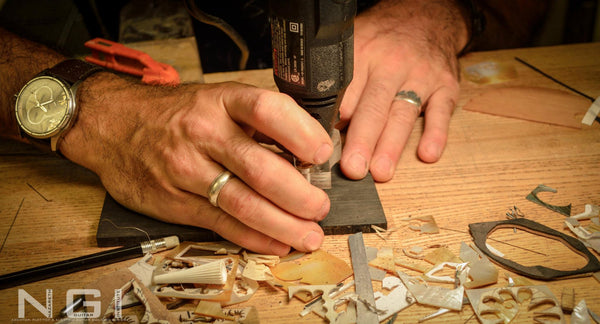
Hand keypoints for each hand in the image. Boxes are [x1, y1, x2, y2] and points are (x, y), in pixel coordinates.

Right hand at [60, 73, 332, 254]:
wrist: (112, 124)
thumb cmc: (175, 113)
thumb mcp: (216, 99)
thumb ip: (257, 122)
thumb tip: (308, 148)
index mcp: (221, 101)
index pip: (267, 111)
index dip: (301, 133)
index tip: (323, 153)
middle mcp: (203, 133)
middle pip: (260, 169)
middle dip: (299, 195)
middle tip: (321, 206)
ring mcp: (186, 170)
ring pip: (243, 204)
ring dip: (283, 225)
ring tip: (309, 235)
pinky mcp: (174, 201)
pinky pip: (221, 224)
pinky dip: (253, 237)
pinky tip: (276, 243)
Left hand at [338, 0, 467, 181]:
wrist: (426, 17)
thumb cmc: (382, 40)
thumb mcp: (352, 46)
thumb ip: (334, 81)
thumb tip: (311, 123)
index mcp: (361, 55)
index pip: (344, 94)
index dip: (333, 122)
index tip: (323, 147)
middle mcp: (391, 65)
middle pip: (373, 107)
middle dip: (362, 140)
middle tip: (352, 168)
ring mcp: (420, 76)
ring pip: (403, 114)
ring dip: (391, 145)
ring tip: (381, 172)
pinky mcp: (445, 86)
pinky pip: (441, 111)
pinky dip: (436, 133)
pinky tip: (427, 154)